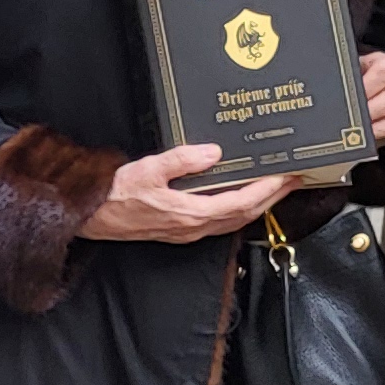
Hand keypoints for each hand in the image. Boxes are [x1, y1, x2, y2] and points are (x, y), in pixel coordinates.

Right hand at [81, 148, 295, 243]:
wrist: (90, 217)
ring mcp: (187, 232)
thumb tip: (213, 153)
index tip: (287, 177)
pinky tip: (241, 200)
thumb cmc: (114, 195)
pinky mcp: (180, 230)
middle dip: (272, 198)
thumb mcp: (148, 169)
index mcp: (190, 213)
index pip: (242, 202)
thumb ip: (182, 160)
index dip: (268, 190)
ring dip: (258, 206)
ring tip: (274, 189)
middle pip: (245, 215)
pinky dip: (238, 211)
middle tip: (293, 181)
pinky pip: (220, 222)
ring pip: (234, 221)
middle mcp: (194, 227)